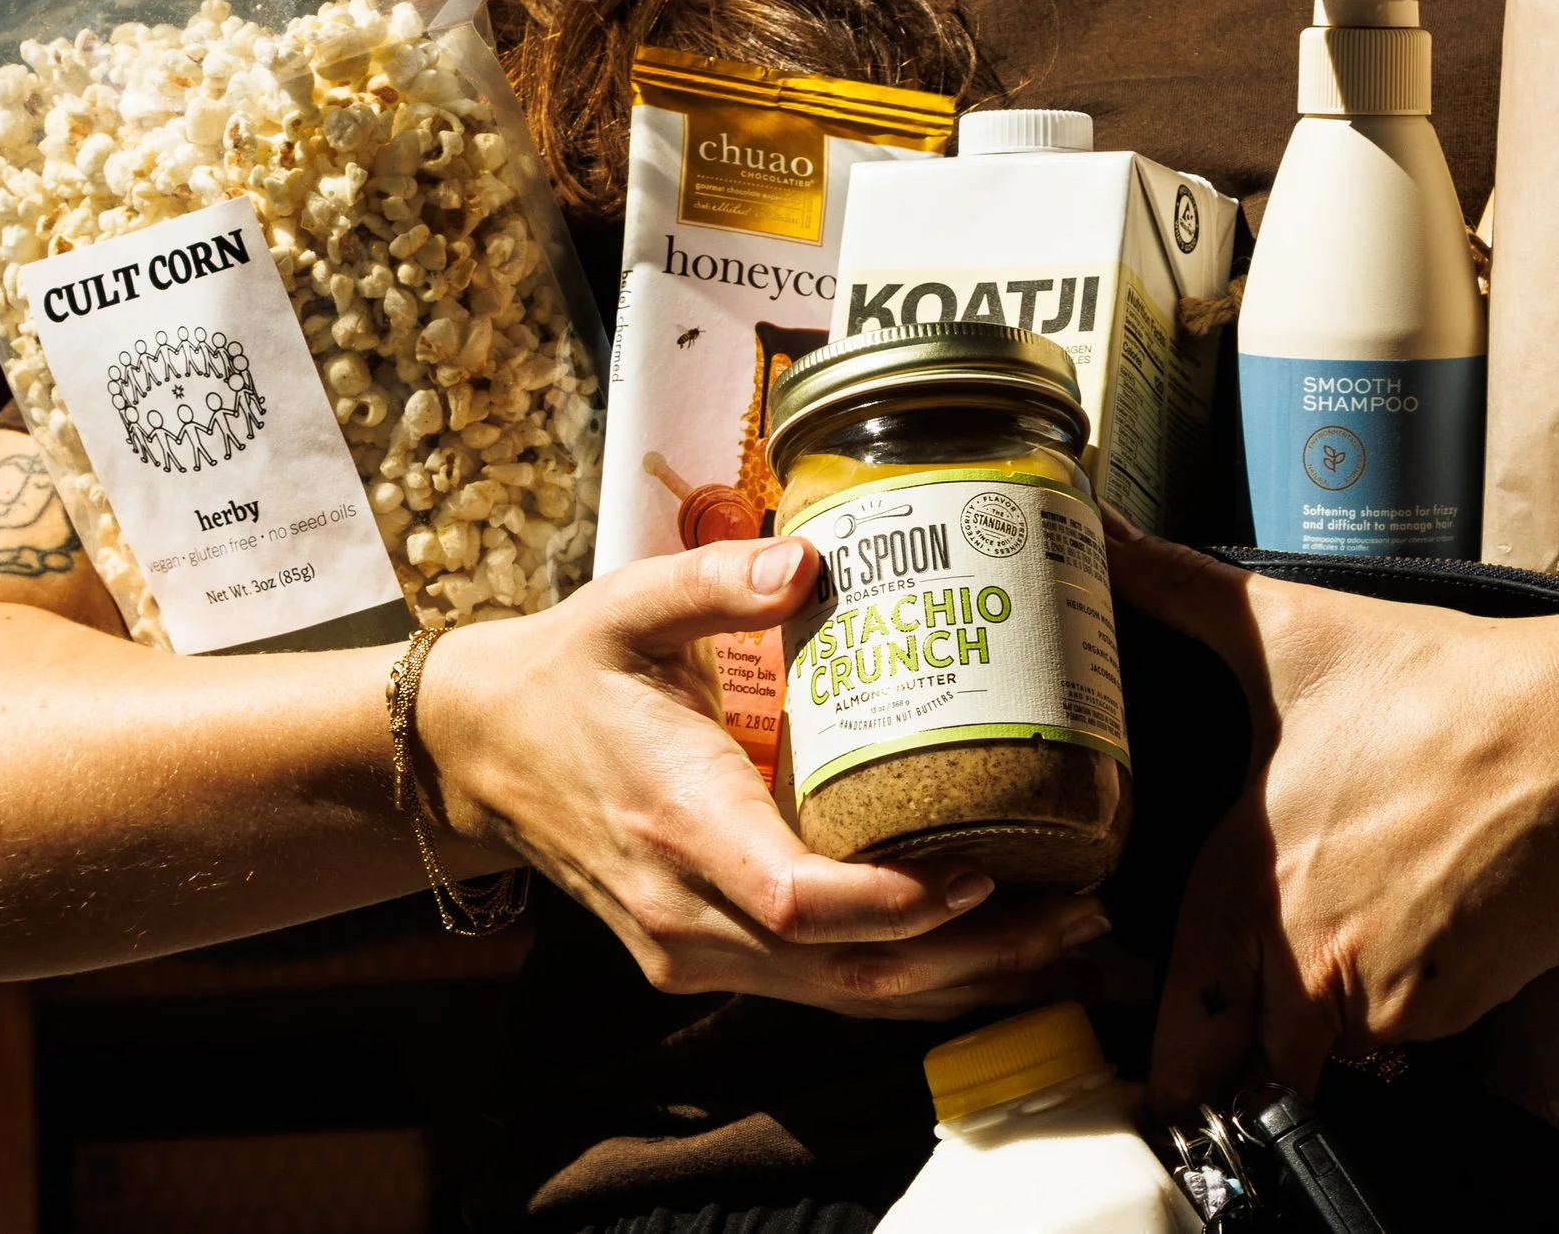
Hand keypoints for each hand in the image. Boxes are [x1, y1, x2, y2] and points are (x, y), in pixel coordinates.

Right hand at [423, 535, 1107, 1017]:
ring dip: (957, 979)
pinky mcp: (703, 960)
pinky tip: (987, 959)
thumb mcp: (629, 607)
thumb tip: (809, 563)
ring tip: (1064, 938)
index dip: (894, 902)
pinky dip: (908, 982)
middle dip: (971, 953)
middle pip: (843, 968)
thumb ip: (716, 584)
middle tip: (1076, 911)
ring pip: (841, 995)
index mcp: (674, 818)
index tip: (981, 868)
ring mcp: (691, 951)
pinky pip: (820, 990)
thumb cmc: (572, 676)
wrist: (482, 754)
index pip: (793, 898)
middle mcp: (684, 909)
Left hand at [1110, 529, 1558, 1108]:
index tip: (1159, 1070)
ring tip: (1377, 929)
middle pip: (1242, 1052)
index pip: (1175, 999)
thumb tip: (1102, 534)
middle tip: (1239, 1073)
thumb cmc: (1438, 687)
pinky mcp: (1441, 1009)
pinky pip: (1409, 1032)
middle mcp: (1291, 944)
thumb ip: (1182, 592)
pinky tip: (1441, 925)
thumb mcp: (1290, 632)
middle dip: (1237, 1069)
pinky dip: (1419, 999)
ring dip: (1341, 1017)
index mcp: (1239, 869)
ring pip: (1333, 1041)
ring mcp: (1369, 988)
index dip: (1168, 1039)